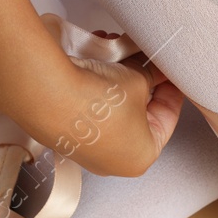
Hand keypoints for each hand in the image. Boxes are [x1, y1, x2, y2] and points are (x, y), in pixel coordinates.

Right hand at [17, 22, 183, 177]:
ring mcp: (87, 153)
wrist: (47, 95)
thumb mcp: (138, 80)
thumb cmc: (98, 98)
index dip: (171, 90)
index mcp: (142, 157)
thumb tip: (152, 70)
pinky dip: (95, 88)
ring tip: (117, 55)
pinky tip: (95, 62)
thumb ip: (150, 76)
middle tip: (145, 61)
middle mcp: (114, 162)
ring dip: (116, 82)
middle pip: (138, 115)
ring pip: (112, 111)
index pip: (167, 118)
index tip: (171, 73)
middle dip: (140, 82)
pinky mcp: (65, 138)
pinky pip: (89, 110)